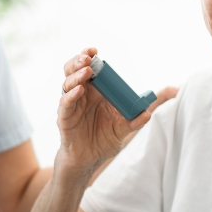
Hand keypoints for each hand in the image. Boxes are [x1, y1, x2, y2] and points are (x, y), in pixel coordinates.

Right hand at [57, 48, 176, 172]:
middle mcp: (80, 95)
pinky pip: (65, 104)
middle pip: (73, 71)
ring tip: (87, 71)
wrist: (89, 161)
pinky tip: (79, 90)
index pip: (87, 69)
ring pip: (67, 84)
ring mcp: (71, 106)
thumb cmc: (103, 141)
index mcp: (93, 93)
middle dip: (79, 61)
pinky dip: (71, 96)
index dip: (89, 58)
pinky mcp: (64, 118)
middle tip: (88, 57)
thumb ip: (133, 121)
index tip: (94, 50)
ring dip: (76, 75)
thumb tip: (147, 112)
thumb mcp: (122, 130)